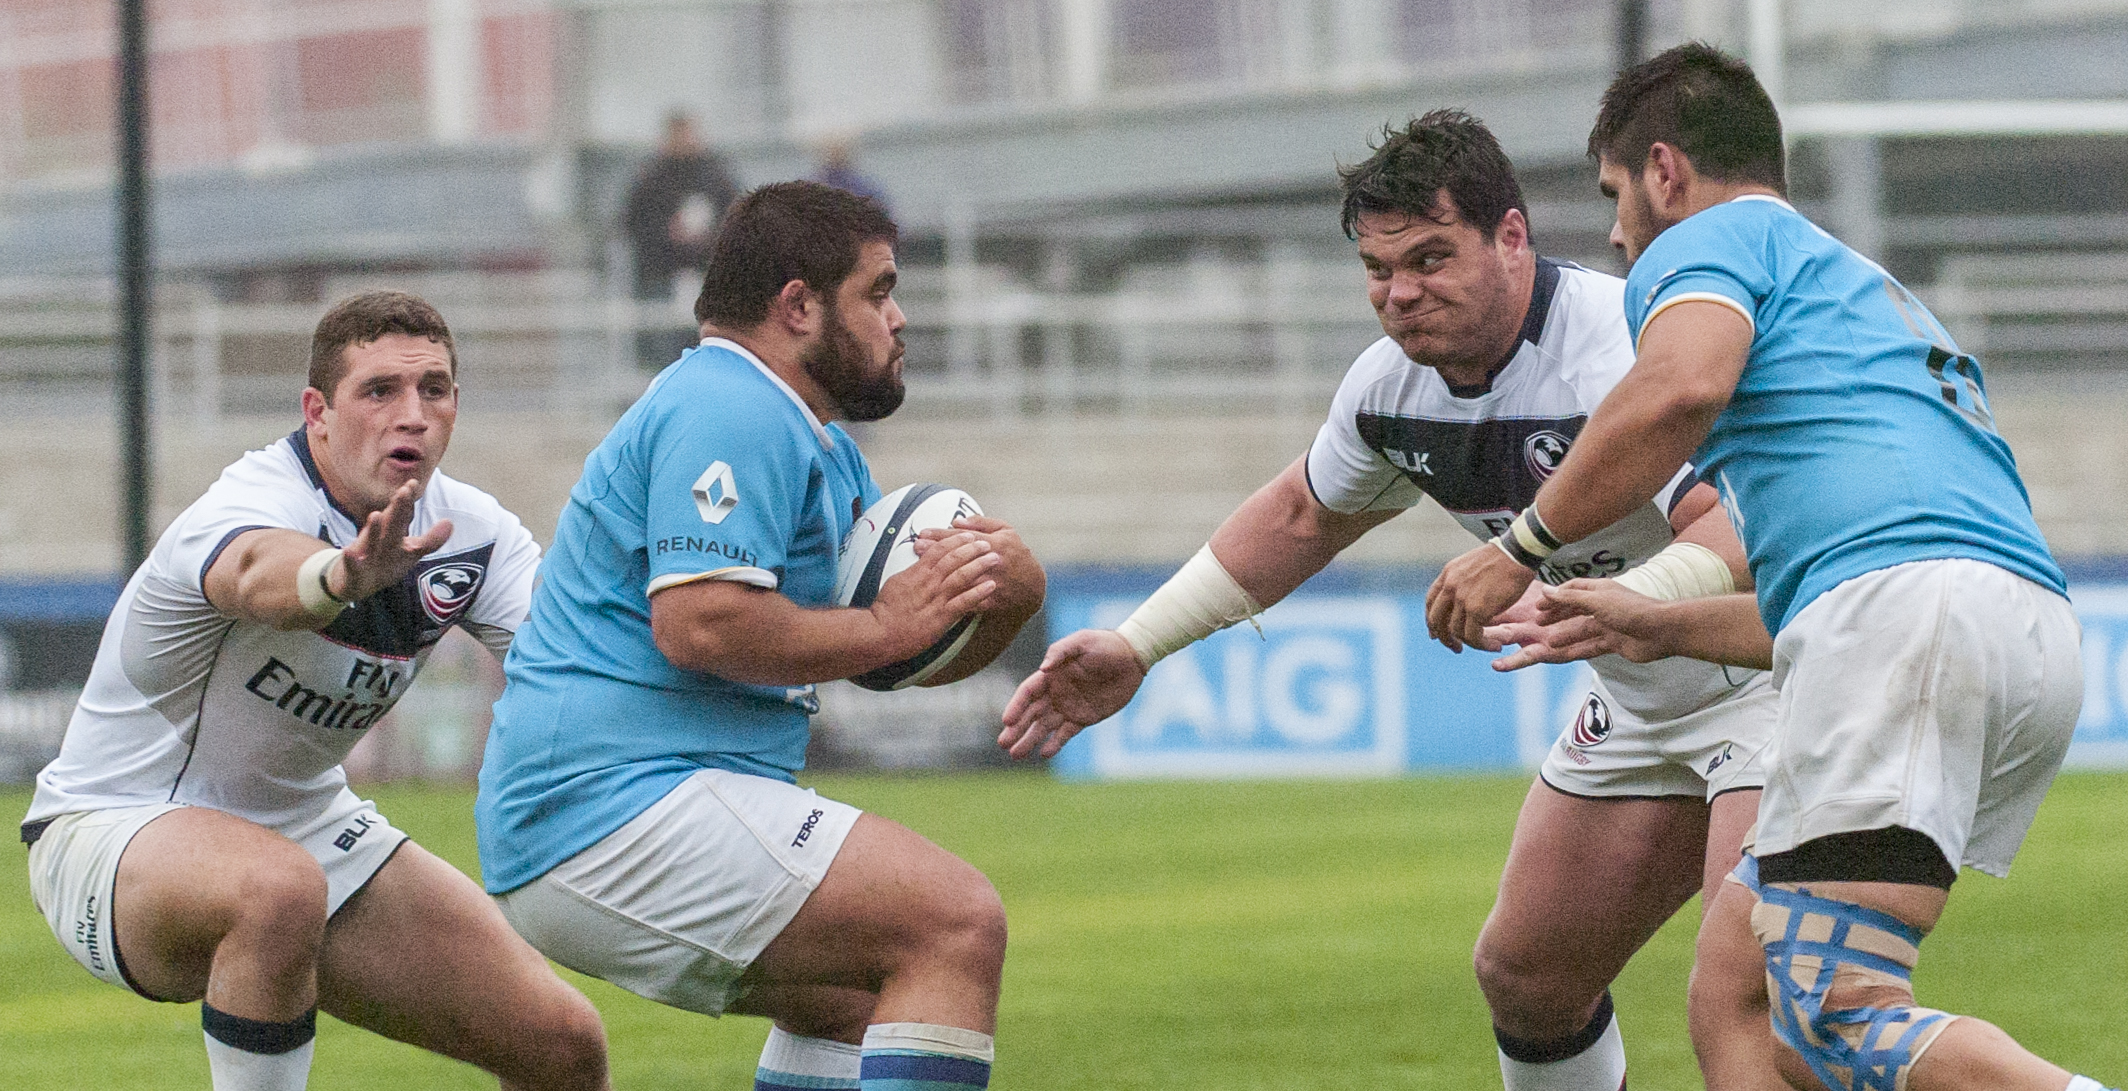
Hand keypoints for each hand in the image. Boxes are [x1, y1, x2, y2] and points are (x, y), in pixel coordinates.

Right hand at [333, 481, 452, 601]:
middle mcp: (380, 539)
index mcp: (394, 533)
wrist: (354, 583)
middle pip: (390, 524)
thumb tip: (450, 523)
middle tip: (404, 491)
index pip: (403, 515)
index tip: (413, 483)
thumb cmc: (385, 561)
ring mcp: (365, 553)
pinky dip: (351, 559)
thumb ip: (430, 539)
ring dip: (373, 529)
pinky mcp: (353, 569)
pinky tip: (350, 552)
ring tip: (376, 514)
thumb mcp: (410, 552)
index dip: (408, 502)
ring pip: (370, 541)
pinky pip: (352, 564)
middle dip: (397, 508)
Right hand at [869, 531, 999, 660]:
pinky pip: (963, 602)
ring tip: (994, 559)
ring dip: (979, 565)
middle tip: (987, 543)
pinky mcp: (941, 616)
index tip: (968, 535)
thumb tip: (920, 564)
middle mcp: (928, 582)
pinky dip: (978, 593)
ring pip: (961, 576)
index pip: (938, 550)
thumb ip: (911, 573)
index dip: (955, 541)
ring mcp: (936, 599)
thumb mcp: (896, 583)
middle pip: (953, 559)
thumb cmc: (885, 610)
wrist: (880, 632)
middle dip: (972, 548)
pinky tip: (990, 587)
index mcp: (916, 573)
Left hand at [915, 515, 1044, 616]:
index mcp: (996, 544)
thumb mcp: (1006, 531)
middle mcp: (993, 563)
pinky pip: (968, 598)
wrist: (1032, 587)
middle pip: (960, 556)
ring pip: (962, 577)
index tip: (923, 532)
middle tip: (917, 546)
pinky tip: (934, 592)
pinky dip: (952, 595)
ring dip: (940, 572)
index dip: (942, 534)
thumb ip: (982, 523)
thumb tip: (957, 521)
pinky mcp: (990, 600)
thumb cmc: (1016, 553)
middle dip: (936, 551)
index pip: (965, 536)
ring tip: (921, 566)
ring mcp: (991, 583)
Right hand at [998, 629, 1145, 759]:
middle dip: (1016, 728)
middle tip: (1002, 743)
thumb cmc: (1105, 645)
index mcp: (1051, 674)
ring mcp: (1069, 706)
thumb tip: (1043, 668)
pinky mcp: (1084, 718)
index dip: (1016, 706)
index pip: (1028, 692)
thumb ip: (1061, 652)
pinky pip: (1066, 733)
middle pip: (1031, 713)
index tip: (1007, 721)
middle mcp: (1056, 692)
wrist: (1132, 657)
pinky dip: (1055, 744)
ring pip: (1044, 727)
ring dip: (1029, 740)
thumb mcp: (1082, 642)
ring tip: (1015, 754)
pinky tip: (1044, 754)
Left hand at [1425, 542, 1534, 651]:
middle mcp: (1450, 586)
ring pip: (1456, 631)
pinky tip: (1494, 645)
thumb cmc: (1503, 559)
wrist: (1516, 553)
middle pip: (1436, 620)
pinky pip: (1473, 636)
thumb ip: (1463, 582)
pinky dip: (1483, 645)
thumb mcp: (1472, 565)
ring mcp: (1462, 598)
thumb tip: (1463, 600)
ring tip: (1485, 645)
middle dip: (1444, 638)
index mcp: (1448, 574)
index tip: (1436, 633)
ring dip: (1469, 644)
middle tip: (1456, 648)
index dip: (1432, 621)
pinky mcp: (1477, 609)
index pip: (1430, 602)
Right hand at [1482, 579, 1672, 670]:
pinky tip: (1562, 654)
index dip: (1555, 596)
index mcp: (1599, 591)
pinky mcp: (1613, 643)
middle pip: (1573, 611)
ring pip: (1580, 631)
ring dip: (1564, 636)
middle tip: (1537, 624)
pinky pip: (1590, 647)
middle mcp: (1602, 607)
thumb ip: (1570, 598)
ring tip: (1546, 643)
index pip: (1572, 590)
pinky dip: (1576, 650)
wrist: (1662, 631)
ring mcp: (1608, 626)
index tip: (1538, 605)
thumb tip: (1546, 591)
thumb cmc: (1632, 610)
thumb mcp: (1597, 601)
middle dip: (1556, 617)